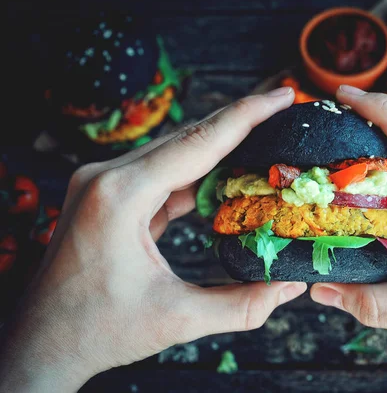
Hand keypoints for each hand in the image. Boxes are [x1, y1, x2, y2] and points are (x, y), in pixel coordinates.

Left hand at [0, 87, 306, 391]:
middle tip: (283, 109)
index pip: (199, 143)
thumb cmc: (99, 330)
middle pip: (187, 137)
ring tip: (263, 139)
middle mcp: (107, 177)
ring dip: (219, 147)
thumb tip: (292, 287)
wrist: (43, 342)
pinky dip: (196, 173)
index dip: (247, 115)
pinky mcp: (108, 197)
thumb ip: (242, 305)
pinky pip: (161, 174)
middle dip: (239, 122)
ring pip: (174, 153)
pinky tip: (225, 175)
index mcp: (121, 195)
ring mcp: (103, 184)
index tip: (283, 95)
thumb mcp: (177, 319)